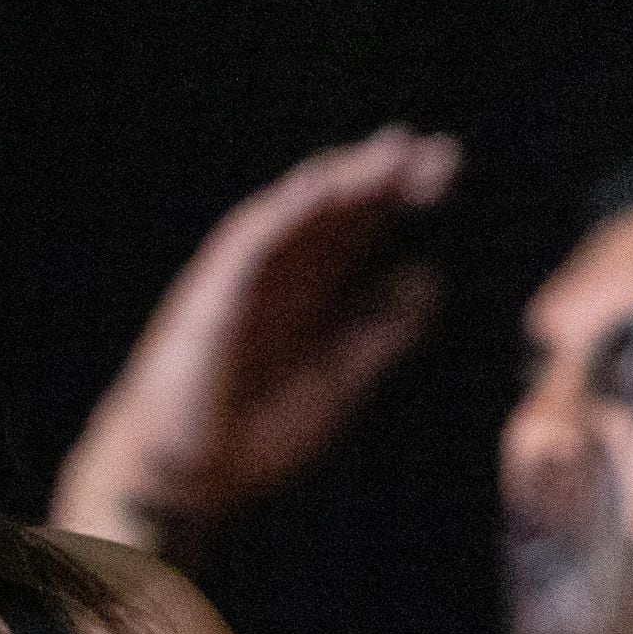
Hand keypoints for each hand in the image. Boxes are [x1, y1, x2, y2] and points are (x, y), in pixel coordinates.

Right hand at [47, 126, 456, 560]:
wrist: (185, 479)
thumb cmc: (250, 435)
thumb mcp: (339, 381)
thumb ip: (379, 332)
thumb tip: (428, 276)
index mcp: (311, 295)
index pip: (359, 229)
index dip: (400, 196)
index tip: (446, 175)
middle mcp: (280, 277)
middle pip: (337, 211)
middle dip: (385, 178)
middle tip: (440, 154)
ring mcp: (245, 282)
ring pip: (296, 215)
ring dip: (342, 180)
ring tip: (389, 154)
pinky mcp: (213, 297)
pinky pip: (247, 244)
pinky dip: (283, 212)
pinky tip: (321, 188)